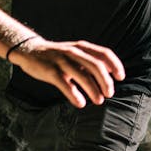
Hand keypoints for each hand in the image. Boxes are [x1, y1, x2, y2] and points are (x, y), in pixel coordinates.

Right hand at [11, 37, 125, 107]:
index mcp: (82, 47)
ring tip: (99, 101)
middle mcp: (73, 52)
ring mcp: (61, 60)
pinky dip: (74, 94)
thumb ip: (89, 63)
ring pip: (82, 75)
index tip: (120, 77)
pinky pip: (65, 83)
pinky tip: (80, 103)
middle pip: (96, 65)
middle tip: (109, 94)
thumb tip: (108, 78)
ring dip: (93, 89)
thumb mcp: (74, 54)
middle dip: (105, 81)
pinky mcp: (50, 71)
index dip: (115, 65)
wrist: (29, 51)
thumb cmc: (57, 56)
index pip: (104, 53)